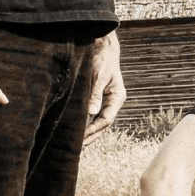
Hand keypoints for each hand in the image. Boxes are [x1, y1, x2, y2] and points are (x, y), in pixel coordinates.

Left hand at [83, 31, 126, 145]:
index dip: (93, 130)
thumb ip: (95, 94)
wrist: (104, 47)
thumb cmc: (102, 59)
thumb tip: (91, 113)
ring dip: (89, 132)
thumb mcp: (98, 75)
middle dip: (91, 136)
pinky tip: (78, 129)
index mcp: (117, 97)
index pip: (106, 119)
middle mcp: (114, 101)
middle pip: (103, 124)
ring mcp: (108, 100)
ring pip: (99, 121)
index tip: (81, 138)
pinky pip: (95, 114)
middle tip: (78, 149)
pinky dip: (87, 122)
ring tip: (77, 144)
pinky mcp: (100, 97)